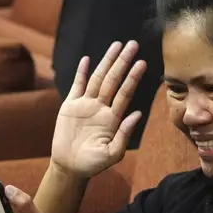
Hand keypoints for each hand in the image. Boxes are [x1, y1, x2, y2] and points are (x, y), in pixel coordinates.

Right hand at [51, 41, 146, 177]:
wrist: (71, 167)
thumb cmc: (94, 163)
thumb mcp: (113, 153)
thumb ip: (125, 134)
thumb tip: (137, 113)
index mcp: (113, 118)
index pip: (125, 92)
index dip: (133, 77)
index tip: (142, 63)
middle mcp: (101, 107)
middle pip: (114, 80)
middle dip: (123, 62)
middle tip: (133, 44)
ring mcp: (86, 105)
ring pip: (98, 78)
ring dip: (106, 61)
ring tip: (116, 45)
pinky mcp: (70, 106)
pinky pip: (77, 86)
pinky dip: (81, 73)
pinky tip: (87, 60)